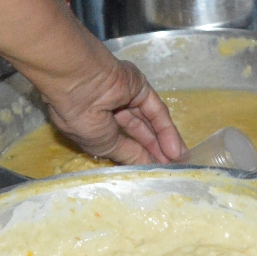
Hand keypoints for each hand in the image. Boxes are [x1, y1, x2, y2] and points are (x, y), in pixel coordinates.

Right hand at [44, 57, 186, 163]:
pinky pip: (155, 110)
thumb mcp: (104, 145)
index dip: (136, 155)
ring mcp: (125, 94)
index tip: (152, 172)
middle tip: (170, 168)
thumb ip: (127, 154)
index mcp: (92, 122)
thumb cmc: (82, 120)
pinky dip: (166, 129)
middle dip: (153, 150)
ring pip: (149, 120)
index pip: (119, 140)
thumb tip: (145, 166)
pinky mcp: (140, 85)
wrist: (79, 84)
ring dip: (163, 141)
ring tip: (177, 162)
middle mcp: (109, 107)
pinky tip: (175, 148)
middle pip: (137, 130)